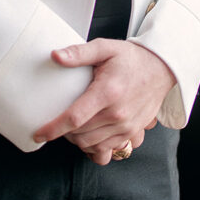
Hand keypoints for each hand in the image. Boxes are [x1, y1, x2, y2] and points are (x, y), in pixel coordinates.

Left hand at [33, 39, 175, 164]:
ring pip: (92, 146)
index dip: (53, 128)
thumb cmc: (131, 58)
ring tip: (72, 127)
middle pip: (80, 135)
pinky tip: (89, 137)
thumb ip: (79, 53)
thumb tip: (55, 55)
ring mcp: (126, 127)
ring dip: (77, 141)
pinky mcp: (132, 134)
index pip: (74, 118)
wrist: (161, 69)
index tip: (38, 134)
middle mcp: (118, 114)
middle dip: (63, 133)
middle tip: (57, 120)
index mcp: (107, 92)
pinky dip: (95, 149)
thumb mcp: (105, 47)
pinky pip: (108, 152)